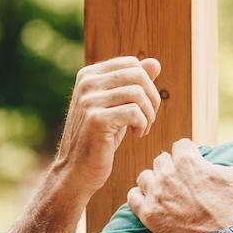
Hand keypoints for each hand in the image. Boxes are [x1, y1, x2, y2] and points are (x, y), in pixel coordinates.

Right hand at [51, 56, 162, 196]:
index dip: (147, 84)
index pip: (131, 63)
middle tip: (148, 119)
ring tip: (142, 129)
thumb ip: (134, 84)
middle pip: (138, 75)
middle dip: (152, 98)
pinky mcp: (96, 120)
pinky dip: (143, 125)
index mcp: (89, 75)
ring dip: (149, 115)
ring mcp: (89, 101)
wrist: (77, 170)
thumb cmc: (100, 138)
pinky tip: (137, 135)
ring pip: (138, 94)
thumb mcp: (118, 107)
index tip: (144, 106)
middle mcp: (87, 83)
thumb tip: (155, 62)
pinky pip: (134, 113)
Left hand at [128, 138, 232, 232]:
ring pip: (145, 177)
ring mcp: (156, 194)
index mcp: (189, 161)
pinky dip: (139, 199)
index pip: (180, 145)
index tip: (192, 164)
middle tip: (180, 182)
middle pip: (161, 160)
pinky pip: (133, 198)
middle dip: (170, 168)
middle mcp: (168, 174)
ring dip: (153, 182)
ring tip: (164, 193)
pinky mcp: (148, 214)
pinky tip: (150, 203)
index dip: (187, 153)